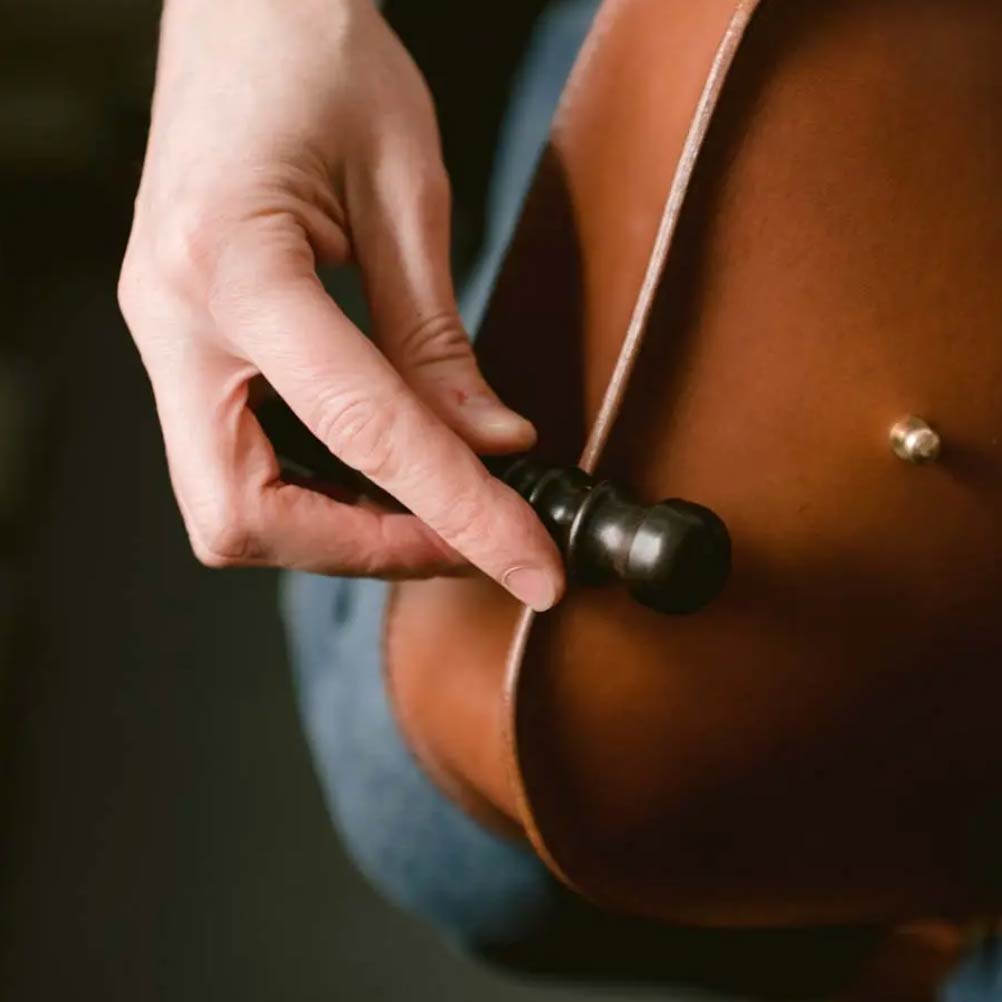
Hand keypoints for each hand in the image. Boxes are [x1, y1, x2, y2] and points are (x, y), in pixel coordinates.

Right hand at [118, 0, 562, 609]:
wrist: (245, 6)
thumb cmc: (319, 58)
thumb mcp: (406, 192)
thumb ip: (439, 339)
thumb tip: (492, 445)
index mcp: (232, 269)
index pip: (362, 433)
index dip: (459, 516)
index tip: (532, 567)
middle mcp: (175, 322)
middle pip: (247, 516)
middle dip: (367, 548)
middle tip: (469, 537)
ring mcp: (166, 340)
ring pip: (231, 508)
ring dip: (341, 529)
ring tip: (436, 510)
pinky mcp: (184, 346)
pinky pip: (235, 463)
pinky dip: (316, 490)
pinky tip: (378, 470)